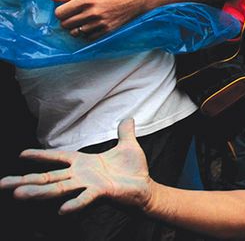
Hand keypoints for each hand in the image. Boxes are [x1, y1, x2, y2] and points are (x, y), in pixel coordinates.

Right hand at [0, 119, 151, 213]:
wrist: (146, 188)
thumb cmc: (133, 171)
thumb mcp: (128, 147)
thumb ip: (124, 133)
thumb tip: (128, 118)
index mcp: (84, 163)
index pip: (58, 158)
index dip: (40, 155)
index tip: (21, 154)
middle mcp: (81, 175)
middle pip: (48, 177)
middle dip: (25, 180)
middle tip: (2, 183)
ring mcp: (89, 185)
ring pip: (59, 188)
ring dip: (39, 192)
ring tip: (18, 195)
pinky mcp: (101, 192)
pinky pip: (85, 198)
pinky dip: (74, 204)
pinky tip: (62, 210)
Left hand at [52, 0, 148, 39]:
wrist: (135, 0)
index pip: (60, 12)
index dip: (60, 12)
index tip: (65, 10)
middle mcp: (92, 12)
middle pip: (65, 24)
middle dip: (66, 20)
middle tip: (73, 15)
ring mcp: (99, 23)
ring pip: (75, 33)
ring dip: (75, 28)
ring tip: (81, 21)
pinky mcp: (106, 31)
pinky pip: (87, 38)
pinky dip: (85, 34)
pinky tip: (89, 26)